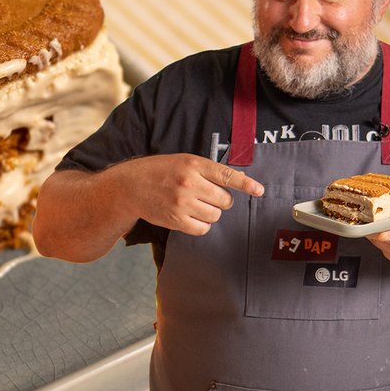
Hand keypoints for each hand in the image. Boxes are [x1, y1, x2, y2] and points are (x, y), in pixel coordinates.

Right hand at [113, 153, 263, 235]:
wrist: (130, 186)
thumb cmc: (159, 172)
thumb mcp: (183, 162)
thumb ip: (207, 171)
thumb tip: (236, 185)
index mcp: (193, 165)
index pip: (226, 175)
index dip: (246, 184)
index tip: (259, 190)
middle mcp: (189, 183)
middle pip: (225, 200)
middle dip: (220, 200)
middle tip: (206, 196)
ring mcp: (182, 203)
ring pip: (215, 215)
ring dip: (210, 213)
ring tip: (195, 205)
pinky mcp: (176, 220)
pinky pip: (203, 229)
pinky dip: (201, 225)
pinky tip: (190, 216)